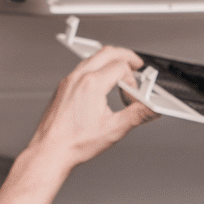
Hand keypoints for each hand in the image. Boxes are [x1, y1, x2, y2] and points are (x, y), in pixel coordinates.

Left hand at [25, 45, 157, 167]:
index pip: (121, 68)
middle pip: (107, 52)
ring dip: (110, 61)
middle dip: (126, 56)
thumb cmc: (74, 142)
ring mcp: (68, 81)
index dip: (134, 81)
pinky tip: (101, 82)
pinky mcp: (63, 87)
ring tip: (121, 72)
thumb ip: (137, 115)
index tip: (134, 96)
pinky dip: (96, 68)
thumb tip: (152, 109)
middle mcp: (78, 78)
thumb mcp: (113, 129)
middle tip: (137, 65)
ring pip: (93, 58)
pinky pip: (81, 68)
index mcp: (92, 84)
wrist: (50, 150)